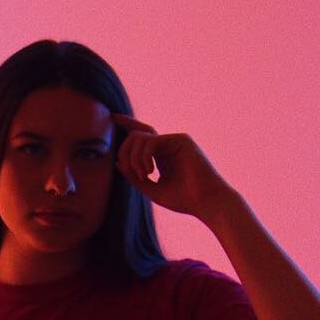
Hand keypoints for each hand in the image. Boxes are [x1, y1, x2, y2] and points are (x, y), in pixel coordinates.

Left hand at [111, 113, 237, 217]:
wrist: (205, 202)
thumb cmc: (182, 199)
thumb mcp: (151, 189)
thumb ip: (134, 176)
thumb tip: (118, 162)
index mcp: (161, 156)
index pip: (142, 136)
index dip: (128, 124)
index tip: (113, 117)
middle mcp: (167, 146)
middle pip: (135, 136)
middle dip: (125, 152)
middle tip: (132, 172)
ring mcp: (174, 141)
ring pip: (140, 137)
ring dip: (134, 158)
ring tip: (143, 176)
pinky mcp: (181, 139)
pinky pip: (151, 140)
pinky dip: (144, 156)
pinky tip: (150, 172)